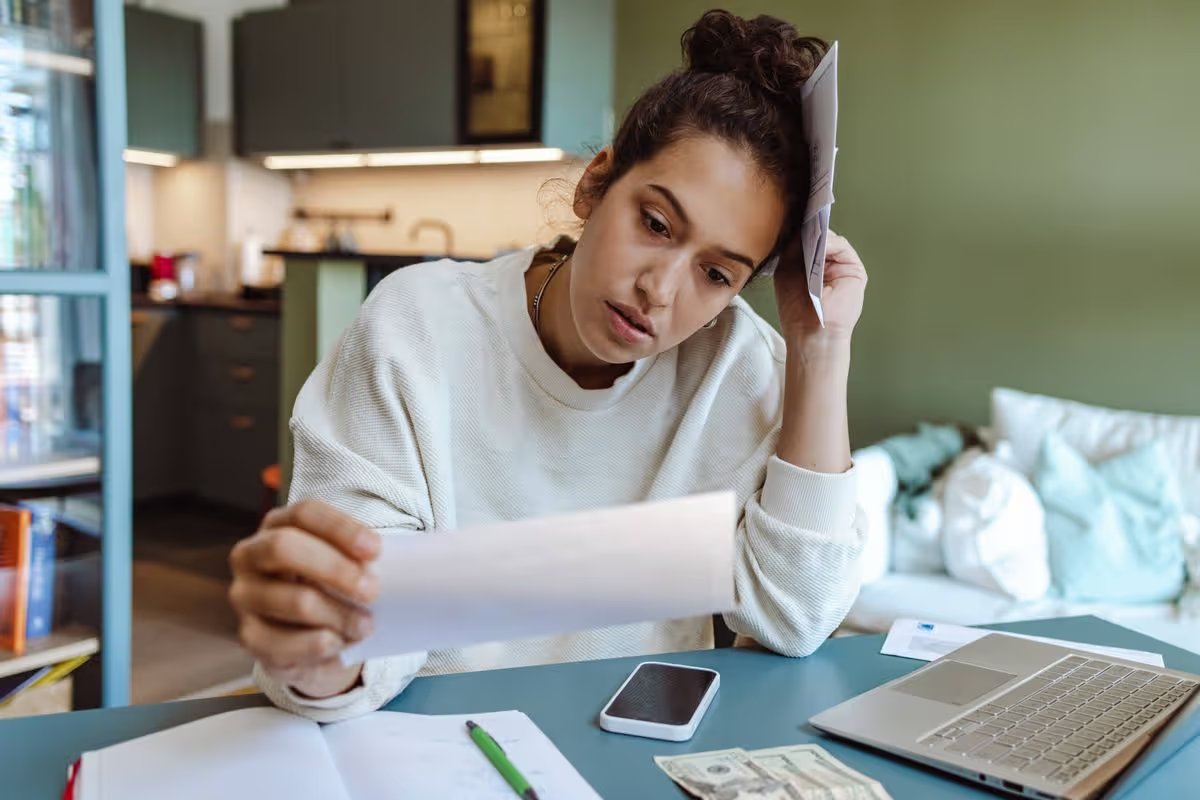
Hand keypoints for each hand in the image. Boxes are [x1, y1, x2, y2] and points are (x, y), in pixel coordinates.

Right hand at [229, 499, 380, 698]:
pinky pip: (284, 643)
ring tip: (366, 625)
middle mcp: (251, 556)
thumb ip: (365, 556)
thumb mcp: (346, 564)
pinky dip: (320, 644)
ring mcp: (245, 596)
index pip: (304, 513)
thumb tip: (425, 558)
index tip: (376, 550)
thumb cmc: (333, 588)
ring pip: (294, 600)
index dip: (341, 529)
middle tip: (373, 590)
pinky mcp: (250, 637)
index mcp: (278, 525)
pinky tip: (340, 643)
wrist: (308, 637)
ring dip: (339, 615)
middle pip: (285, 548)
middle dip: (335, 569)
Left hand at [774, 230, 867, 342]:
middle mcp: (828, 264)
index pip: (808, 240)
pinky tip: (818, 245)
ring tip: (807, 235)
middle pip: (820, 237)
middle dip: (809, 230)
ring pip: (831, 240)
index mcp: (812, 265)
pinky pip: (842, 247)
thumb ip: (793, 248)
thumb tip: (799, 225)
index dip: (800, 230)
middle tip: (798, 222)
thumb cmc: (796, 309)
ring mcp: (842, 266)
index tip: (790, 220)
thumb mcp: (787, 270)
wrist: (811, 332)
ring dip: (818, 236)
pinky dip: (829, 243)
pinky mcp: (855, 270)